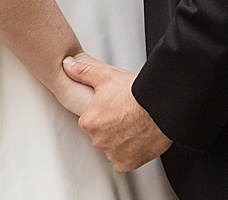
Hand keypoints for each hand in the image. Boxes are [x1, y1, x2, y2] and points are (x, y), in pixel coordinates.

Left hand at [64, 54, 171, 172]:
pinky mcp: (129, 163)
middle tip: (123, 117)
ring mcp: (114, 153)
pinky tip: (135, 141)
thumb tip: (67, 65)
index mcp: (89, 122)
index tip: (111, 110)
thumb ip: (82, 72)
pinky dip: (128, 155)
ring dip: (118, 142)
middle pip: (99, 137)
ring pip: (111, 150)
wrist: (160, 106)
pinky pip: (122, 163)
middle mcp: (99, 141)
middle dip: (109, 130)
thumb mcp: (105, 76)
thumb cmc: (136, 93)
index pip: (88, 123)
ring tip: (132, 127)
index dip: (100, 115)